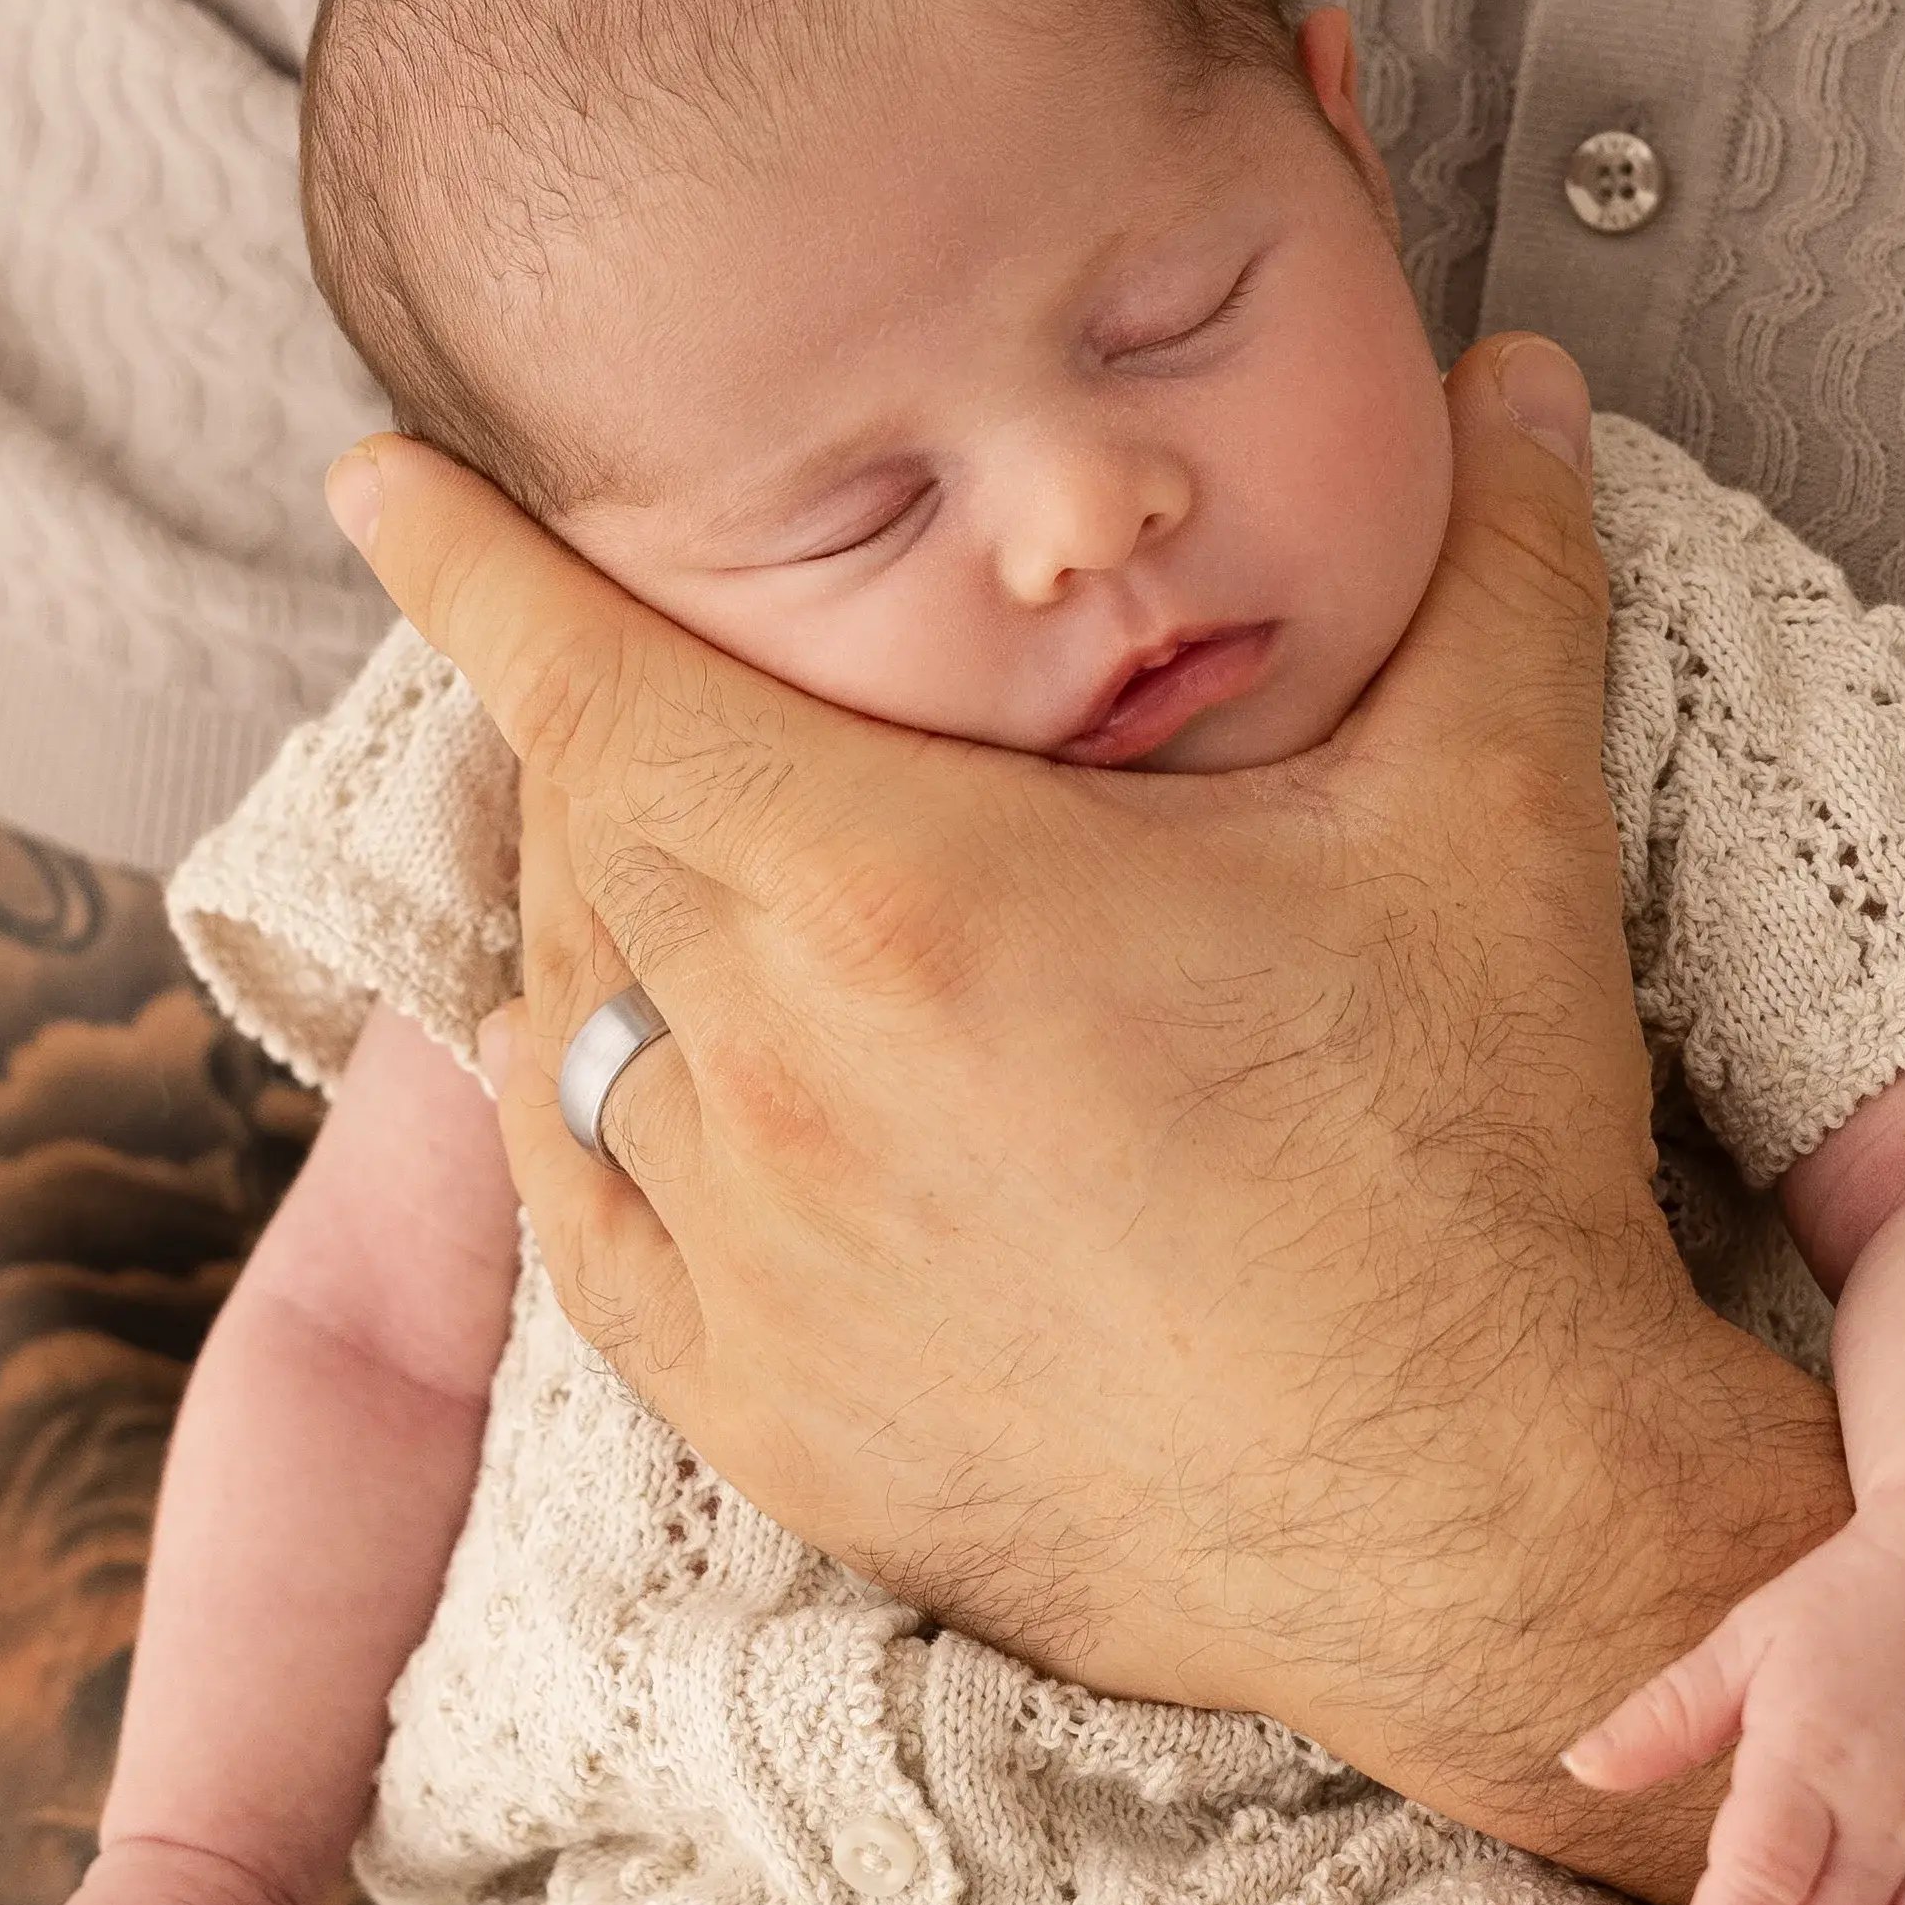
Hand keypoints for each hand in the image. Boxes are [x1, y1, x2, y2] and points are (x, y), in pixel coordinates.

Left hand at [332, 342, 1845, 1834]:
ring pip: (567, 1028)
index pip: (597, 682)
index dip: (475, 568)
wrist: (1482, 1523)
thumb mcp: (1496, 820)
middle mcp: (774, 1078)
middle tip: (636, 660)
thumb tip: (1520, 381)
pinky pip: (581, 1233)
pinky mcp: (767, 1424)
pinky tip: (594, 1071)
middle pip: (584, 835)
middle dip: (593, 723)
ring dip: (593, 916)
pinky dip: (570, 1119)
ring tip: (657, 849)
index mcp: (896, 897)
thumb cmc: (1467, 1167)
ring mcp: (750, 1268)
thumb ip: (1494, 568)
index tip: (383, 484)